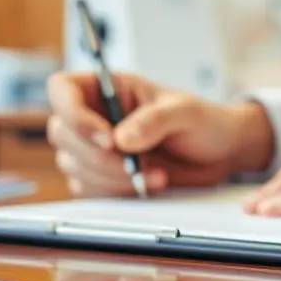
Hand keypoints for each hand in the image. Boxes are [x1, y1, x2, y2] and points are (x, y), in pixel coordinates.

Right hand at [46, 72, 274, 196]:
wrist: (219, 154)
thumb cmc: (203, 121)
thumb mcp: (185, 112)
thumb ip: (154, 120)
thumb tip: (121, 139)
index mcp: (108, 88)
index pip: (62, 90)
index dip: (73, 114)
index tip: (108, 137)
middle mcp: (95, 116)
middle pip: (61, 134)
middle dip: (97, 156)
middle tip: (135, 163)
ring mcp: (95, 148)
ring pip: (72, 166)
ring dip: (111, 177)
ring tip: (154, 174)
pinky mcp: (102, 176)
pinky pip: (88, 189)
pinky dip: (115, 192)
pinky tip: (147, 184)